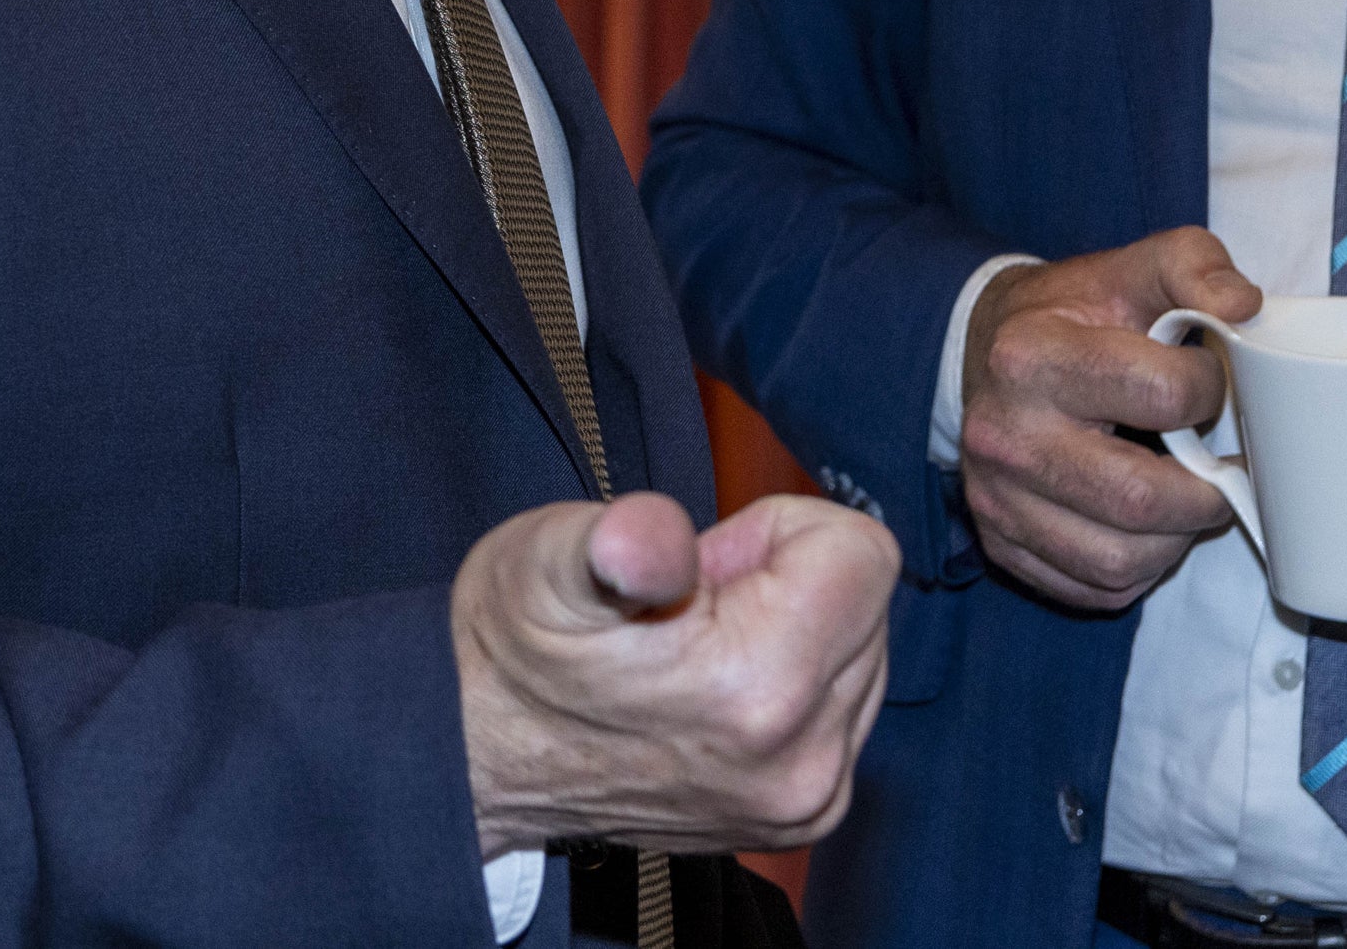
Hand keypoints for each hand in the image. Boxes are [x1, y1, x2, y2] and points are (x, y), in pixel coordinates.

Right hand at [452, 490, 898, 857]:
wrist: (480, 755)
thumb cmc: (516, 648)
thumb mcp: (549, 563)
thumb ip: (625, 543)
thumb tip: (648, 540)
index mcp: (758, 690)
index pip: (863, 552)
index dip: (776, 532)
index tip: (704, 567)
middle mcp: (803, 760)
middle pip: (866, 600)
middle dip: (787, 581)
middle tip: (691, 611)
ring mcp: (807, 798)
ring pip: (862, 647)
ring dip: (793, 630)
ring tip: (696, 652)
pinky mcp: (804, 813)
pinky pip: (849, 702)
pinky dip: (794, 679)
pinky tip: (715, 690)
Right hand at [958, 230, 1263, 610]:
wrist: (992, 349)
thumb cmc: (1078, 312)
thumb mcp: (1135, 267)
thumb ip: (1195, 266)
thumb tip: (1244, 308)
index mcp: (1033, 356)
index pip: (1161, 395)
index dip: (1209, 390)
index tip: (1207, 381)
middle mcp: (1004, 435)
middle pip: (1139, 499)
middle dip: (1204, 491)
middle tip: (1219, 466)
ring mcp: (996, 499)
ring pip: (1119, 562)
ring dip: (1176, 538)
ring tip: (1185, 496)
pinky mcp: (1001, 546)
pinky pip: (1095, 589)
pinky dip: (1140, 567)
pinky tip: (1146, 523)